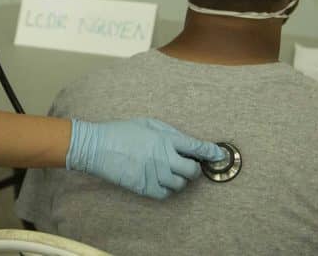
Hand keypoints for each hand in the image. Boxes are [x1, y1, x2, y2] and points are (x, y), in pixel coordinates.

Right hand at [65, 118, 226, 199]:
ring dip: (179, 179)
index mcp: (165, 139)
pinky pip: (166, 194)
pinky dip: (167, 188)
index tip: (219, 155)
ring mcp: (154, 174)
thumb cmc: (122, 131)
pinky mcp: (145, 187)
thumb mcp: (149, 123)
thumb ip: (170, 132)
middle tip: (188, 165)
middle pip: (193, 171)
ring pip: (180, 184)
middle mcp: (163, 158)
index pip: (197, 147)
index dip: (211, 152)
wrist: (97, 147)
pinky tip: (160, 179)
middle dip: (194, 168)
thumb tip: (187, 142)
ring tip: (168, 170)